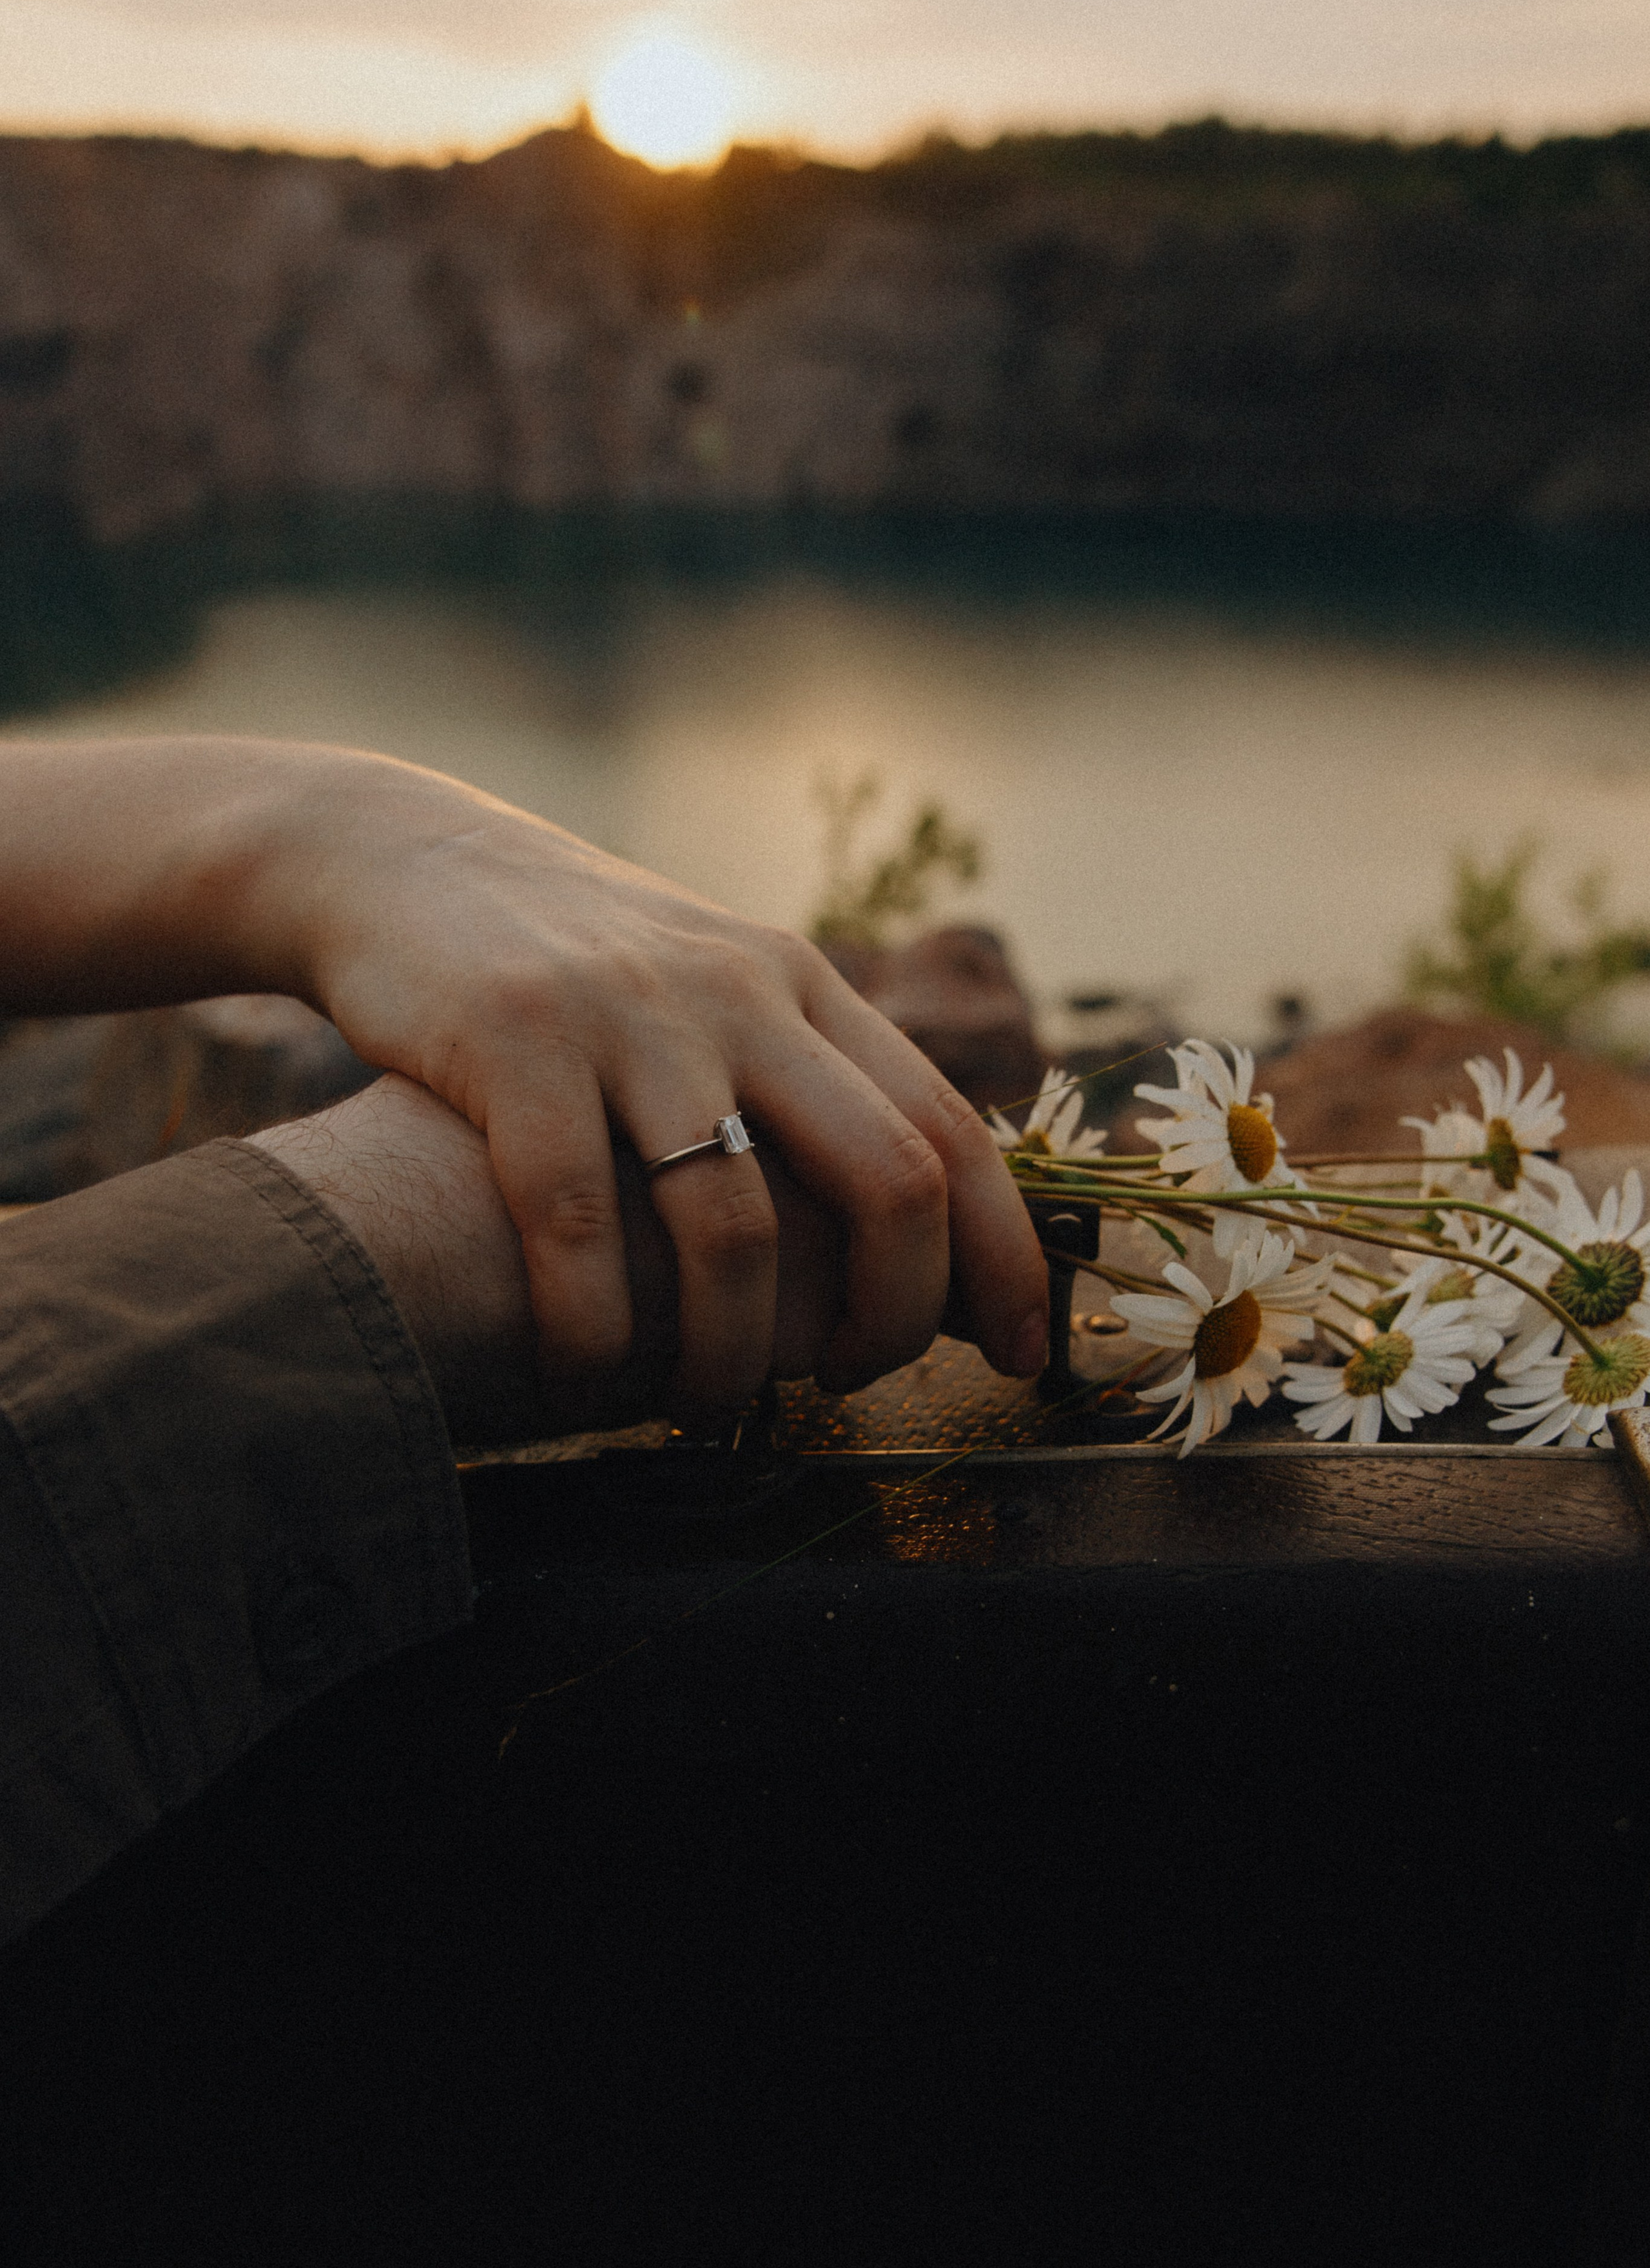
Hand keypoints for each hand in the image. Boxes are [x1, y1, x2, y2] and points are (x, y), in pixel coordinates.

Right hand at [280, 760, 1047, 1413]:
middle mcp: (739, 994)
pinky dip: (589, 1334)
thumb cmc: (567, 969)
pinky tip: (576, 1385)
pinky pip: (578, 1227)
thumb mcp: (710, 990)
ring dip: (730, 1357)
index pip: (951, 1134)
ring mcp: (628, 1017)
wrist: (393, 858)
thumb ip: (799, 1082)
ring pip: (732, 1229)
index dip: (1003, 1259)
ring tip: (700, 1410)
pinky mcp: (511, 1042)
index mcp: (802, 987)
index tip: (1024, 1354)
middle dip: (892, 1320)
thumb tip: (905, 1229)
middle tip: (848, 1388)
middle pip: (887, 1182)